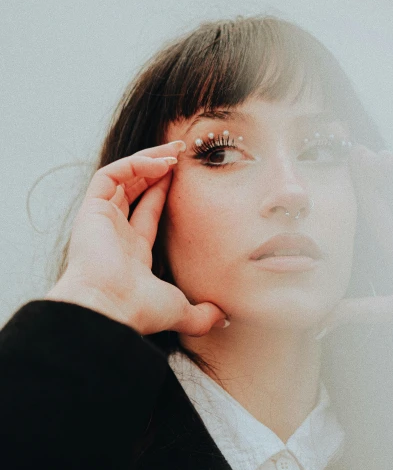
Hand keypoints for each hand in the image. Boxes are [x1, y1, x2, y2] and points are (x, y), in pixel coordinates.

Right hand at [46, 141, 227, 335]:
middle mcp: (112, 233)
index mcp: (130, 253)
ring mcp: (99, 220)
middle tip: (180, 151)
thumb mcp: (180, 310)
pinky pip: (109, 175)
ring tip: (174, 151)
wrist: (108, 309)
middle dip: (156, 167)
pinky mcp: (90, 210)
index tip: (183, 174)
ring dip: (148, 159)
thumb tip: (224, 318)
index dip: (164, 191)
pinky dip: (133, 164)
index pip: (146, 212)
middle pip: (132, 189)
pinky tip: (159, 164)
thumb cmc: (138, 311)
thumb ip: (202, 315)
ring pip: (120, 177)